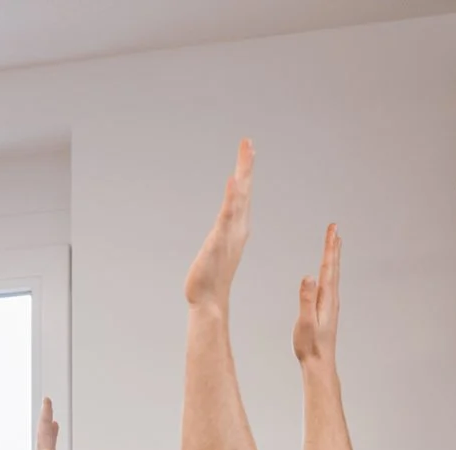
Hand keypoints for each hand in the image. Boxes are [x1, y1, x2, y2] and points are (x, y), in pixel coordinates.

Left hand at [33, 396, 72, 449]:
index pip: (44, 432)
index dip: (46, 416)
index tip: (47, 402)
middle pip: (43, 431)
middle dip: (45, 415)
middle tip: (47, 402)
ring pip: (46, 437)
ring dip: (47, 423)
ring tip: (50, 413)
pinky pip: (50, 444)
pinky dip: (51, 434)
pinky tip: (54, 431)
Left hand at [183, 139, 254, 308]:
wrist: (208, 302)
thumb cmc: (210, 279)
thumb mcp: (216, 250)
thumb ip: (221, 236)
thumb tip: (220, 230)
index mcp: (236, 228)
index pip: (242, 194)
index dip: (245, 172)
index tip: (248, 149)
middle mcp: (237, 228)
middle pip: (244, 190)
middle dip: (246, 165)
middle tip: (248, 142)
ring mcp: (229, 233)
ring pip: (238, 199)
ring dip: (242, 175)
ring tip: (246, 153)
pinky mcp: (220, 241)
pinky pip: (227, 216)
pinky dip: (232, 198)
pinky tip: (233, 182)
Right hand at [294, 223, 340, 365]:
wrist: (319, 363)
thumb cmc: (310, 345)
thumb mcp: (305, 322)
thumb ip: (306, 299)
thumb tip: (308, 276)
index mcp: (327, 298)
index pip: (328, 267)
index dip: (329, 247)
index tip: (332, 228)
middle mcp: (331, 298)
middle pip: (334, 267)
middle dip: (333, 246)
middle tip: (334, 227)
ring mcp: (330, 304)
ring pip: (333, 274)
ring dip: (333, 257)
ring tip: (334, 243)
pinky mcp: (326, 310)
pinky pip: (329, 283)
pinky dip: (330, 271)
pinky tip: (327, 273)